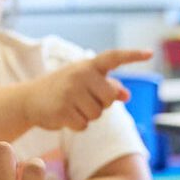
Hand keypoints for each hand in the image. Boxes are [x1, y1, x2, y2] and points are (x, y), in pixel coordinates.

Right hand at [23, 48, 149, 130]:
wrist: (30, 99)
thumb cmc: (64, 89)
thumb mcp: (86, 83)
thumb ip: (108, 87)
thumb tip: (126, 95)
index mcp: (89, 65)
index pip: (114, 57)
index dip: (132, 55)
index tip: (150, 54)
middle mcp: (81, 74)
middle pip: (109, 98)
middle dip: (101, 104)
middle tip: (84, 100)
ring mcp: (70, 91)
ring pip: (97, 114)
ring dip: (87, 116)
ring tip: (72, 107)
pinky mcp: (62, 109)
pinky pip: (84, 125)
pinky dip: (77, 125)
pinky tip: (65, 115)